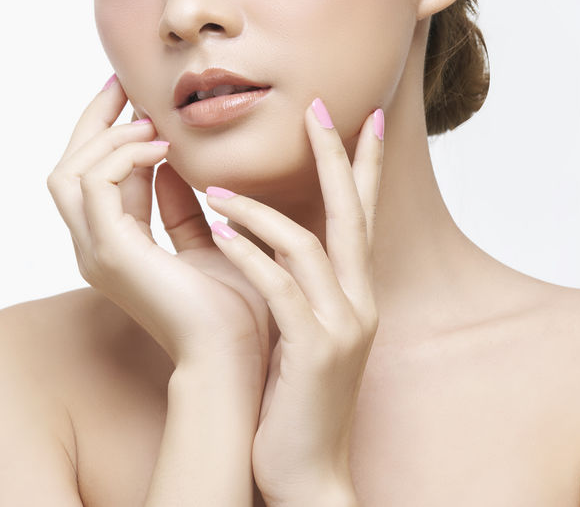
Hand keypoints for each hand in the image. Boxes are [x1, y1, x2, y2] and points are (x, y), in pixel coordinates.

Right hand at [46, 76, 269, 375]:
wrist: (237, 356)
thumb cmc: (233, 310)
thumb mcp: (208, 241)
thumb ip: (183, 207)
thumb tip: (173, 163)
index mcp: (115, 247)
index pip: (92, 176)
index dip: (108, 133)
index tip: (133, 95)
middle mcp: (95, 249)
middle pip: (65, 169)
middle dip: (94, 122)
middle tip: (125, 86)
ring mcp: (96, 252)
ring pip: (68, 172)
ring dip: (109, 138)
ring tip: (153, 125)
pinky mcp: (111, 252)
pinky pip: (95, 185)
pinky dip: (122, 158)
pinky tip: (161, 150)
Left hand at [204, 99, 383, 505]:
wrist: (308, 472)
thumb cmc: (292, 400)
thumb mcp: (291, 331)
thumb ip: (278, 278)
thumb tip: (242, 222)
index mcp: (354, 294)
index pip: (363, 216)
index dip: (362, 165)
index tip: (360, 116)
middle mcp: (359, 302)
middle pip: (354, 214)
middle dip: (337, 157)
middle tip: (319, 108)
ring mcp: (342, 326)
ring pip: (310, 246)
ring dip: (263, 212)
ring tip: (217, 188)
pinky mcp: (314, 351)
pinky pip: (282, 290)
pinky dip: (251, 257)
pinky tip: (220, 234)